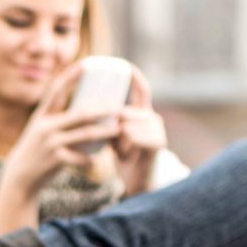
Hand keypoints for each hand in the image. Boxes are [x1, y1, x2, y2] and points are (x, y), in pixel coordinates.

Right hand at [1, 64, 124, 197]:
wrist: (19, 177)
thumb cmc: (35, 152)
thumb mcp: (40, 131)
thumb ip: (56, 119)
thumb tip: (79, 109)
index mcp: (42, 116)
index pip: (57, 90)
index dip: (70, 76)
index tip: (85, 64)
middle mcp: (46, 126)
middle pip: (79, 114)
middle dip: (101, 110)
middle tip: (118, 107)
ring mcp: (50, 143)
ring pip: (84, 135)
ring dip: (103, 133)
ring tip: (117, 130)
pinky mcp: (54, 159)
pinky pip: (79, 157)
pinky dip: (90, 158)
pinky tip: (98, 159)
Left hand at [110, 65, 165, 194]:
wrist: (137, 182)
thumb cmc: (124, 156)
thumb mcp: (114, 134)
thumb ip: (109, 118)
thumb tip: (88, 103)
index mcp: (143, 113)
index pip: (141, 90)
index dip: (134, 77)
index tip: (126, 64)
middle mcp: (153, 117)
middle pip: (123, 111)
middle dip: (113, 129)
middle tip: (118, 145)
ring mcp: (158, 129)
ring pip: (125, 124)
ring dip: (118, 141)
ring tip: (124, 152)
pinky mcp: (158, 142)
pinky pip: (131, 135)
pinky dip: (124, 147)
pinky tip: (129, 156)